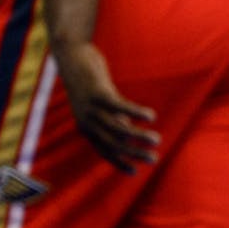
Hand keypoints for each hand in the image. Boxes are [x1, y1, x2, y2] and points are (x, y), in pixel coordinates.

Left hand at [53, 41, 157, 172]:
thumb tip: (127, 128)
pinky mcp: (97, 93)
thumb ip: (110, 117)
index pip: (104, 151)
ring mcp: (91, 108)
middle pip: (113, 143)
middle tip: (153, 159)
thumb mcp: (99, 103)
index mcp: (86, 127)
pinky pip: (120, 106)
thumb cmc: (88, 80)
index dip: (119, 162)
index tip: (135, 171)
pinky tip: (151, 116)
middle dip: (134, 153)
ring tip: (157, 139)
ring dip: (139, 136)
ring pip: (118, 128)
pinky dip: (136, 113)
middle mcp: (86, 121)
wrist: (72, 56)